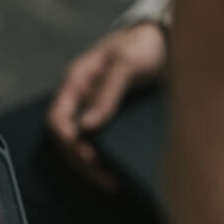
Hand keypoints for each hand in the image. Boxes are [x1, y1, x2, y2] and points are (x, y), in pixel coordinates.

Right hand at [47, 21, 167, 189]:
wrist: (165, 40)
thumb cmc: (143, 45)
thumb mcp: (127, 64)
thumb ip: (108, 93)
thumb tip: (87, 127)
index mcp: (76, 83)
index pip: (57, 120)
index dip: (68, 143)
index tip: (90, 158)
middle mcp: (80, 100)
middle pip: (67, 141)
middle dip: (83, 163)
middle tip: (107, 180)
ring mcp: (94, 111)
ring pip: (82, 147)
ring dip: (94, 167)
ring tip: (116, 183)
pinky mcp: (111, 119)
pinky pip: (102, 144)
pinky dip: (108, 161)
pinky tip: (123, 172)